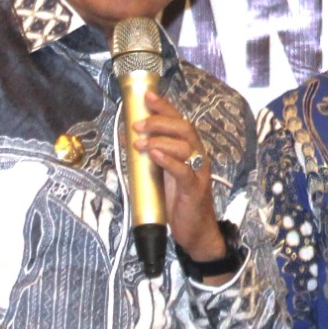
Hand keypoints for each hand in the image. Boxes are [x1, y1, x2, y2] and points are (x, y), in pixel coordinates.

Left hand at [132, 86, 224, 263]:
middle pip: (184, 128)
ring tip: (139, 143)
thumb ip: (151, 157)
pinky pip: (183, 170)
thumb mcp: (162, 174)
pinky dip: (168, 160)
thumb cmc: (178, 202)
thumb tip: (129, 139)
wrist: (196, 232)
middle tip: (138, 124)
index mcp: (190, 150)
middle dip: (160, 121)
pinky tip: (154, 155)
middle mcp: (198, 157)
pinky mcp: (194, 189)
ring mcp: (198, 172)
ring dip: (159, 140)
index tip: (147, 96)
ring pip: (185, 146)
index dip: (165, 107)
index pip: (180, 121)